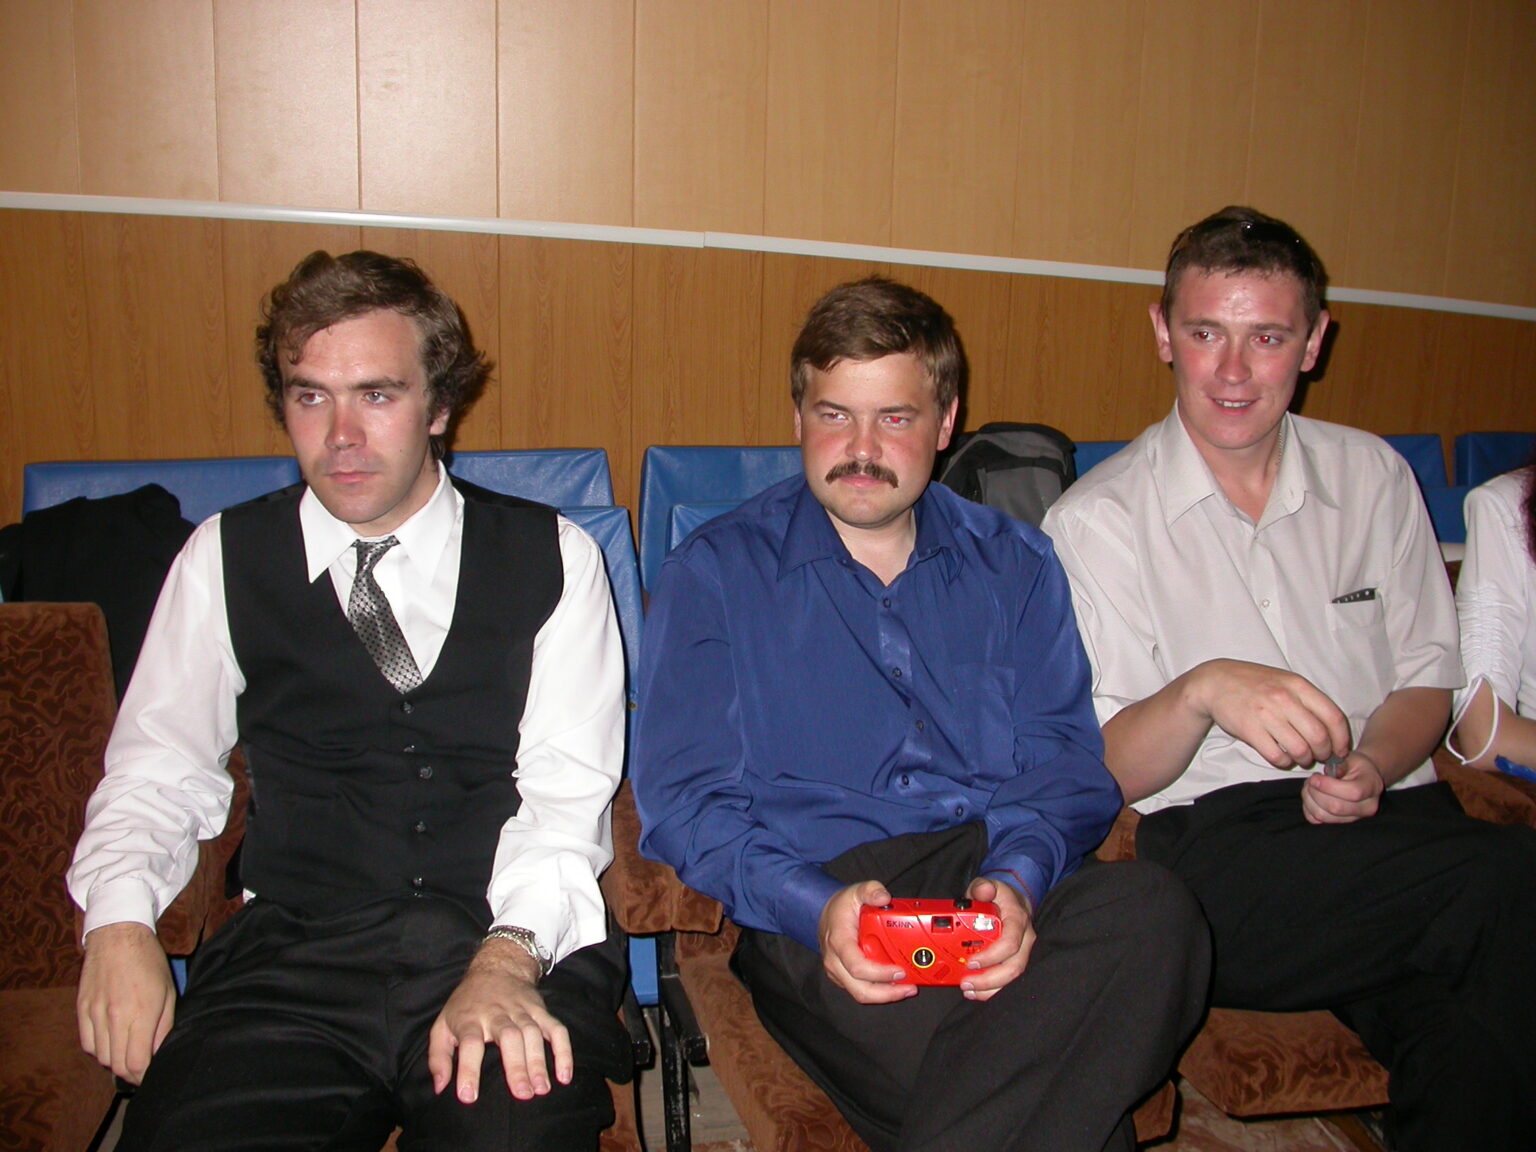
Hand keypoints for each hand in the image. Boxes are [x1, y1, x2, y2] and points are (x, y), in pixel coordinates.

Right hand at [77, 921, 175, 1084]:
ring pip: (101, 1057)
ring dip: (115, 1063)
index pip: (136, 1063)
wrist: (117, 935)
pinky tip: (110, 1044)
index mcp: (141, 1013)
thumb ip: (163, 1026)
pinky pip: (87, 1044)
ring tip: (127, 1056)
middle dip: (131, 1074)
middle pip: (117, 1065)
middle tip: (141, 1071)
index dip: (144, 1076)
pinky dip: (98, 1051)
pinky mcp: (81, 1009)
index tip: (151, 1075)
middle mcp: (115, 1017)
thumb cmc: (149, 961)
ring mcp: (94, 1014)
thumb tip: (158, 1054)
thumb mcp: (167, 991)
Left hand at [428, 939, 569, 1103]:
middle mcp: (497, 1013)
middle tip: (522, 1094)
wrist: (496, 966)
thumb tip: (440, 1087)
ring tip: (541, 1089)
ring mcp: (521, 1010)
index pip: (469, 1044)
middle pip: (508, 1037)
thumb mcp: (443, 1026)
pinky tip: (564, 1075)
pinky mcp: (540, 1010)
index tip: (468, 1096)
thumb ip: (438, 1058)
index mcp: (470, 1019)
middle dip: (516, 1066)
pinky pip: (556, 1029)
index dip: (468, 1070)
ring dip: (539, 1062)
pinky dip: (563, 1050)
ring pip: (533, 1034)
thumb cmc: (466, 1004)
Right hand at [818, 880, 917, 1004]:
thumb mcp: (856, 891)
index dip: (880, 974)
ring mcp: (839, 972)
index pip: (857, 967)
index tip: (900, 970)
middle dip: (887, 993)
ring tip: (907, 988)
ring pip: (861, 994)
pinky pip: (861, 990)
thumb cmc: (841, 907)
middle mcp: (836, 962)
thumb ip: (871, 890)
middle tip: (909, 987)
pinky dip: (880, 992)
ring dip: (886, 995)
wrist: (826, 915)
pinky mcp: (844, 978)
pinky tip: (895, 984)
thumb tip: (884, 897)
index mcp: (839, 942)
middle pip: (861, 990)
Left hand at [956, 877, 1034, 1001]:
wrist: (1014, 902)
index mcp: (1017, 920)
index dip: (992, 956)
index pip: (1010, 943)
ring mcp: (1023, 953)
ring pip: (1014, 978)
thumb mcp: (987, 885)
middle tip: (966, 983)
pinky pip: (1009, 980)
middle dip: (990, 980)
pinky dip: (994, 989)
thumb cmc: (998, 896)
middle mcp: (1025, 939)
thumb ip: (982, 887)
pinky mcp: (1017, 961)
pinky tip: (977, 992)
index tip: (971, 962)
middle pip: (1014, 967)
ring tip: (970, 991)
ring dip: (991, 989)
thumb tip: (984, 890)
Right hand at [1192, 659, 1351, 769]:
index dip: (1341, 739)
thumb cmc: (1254, 683)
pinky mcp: (1250, 730)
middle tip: (1321, 756)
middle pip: (1319, 737)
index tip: (1339, 750)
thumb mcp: (1285, 681)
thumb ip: (1308, 700)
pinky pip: (1276, 756)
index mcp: (1298, 686)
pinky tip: (1283, 758)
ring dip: (1305, 760)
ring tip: (1302, 758)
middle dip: (1324, 753)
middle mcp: (1284, 699)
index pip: (1333, 717)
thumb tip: (1332, 729)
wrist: (1215, 682)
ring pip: (1300, 750)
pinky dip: (1284, 763)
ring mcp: (1266, 715)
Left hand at [1302, 750, 1383, 824]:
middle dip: (1316, 792)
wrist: (1364, 777)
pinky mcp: (1339, 822)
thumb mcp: (1352, 758)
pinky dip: (1308, 808)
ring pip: (1324, 816)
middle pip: (1336, 807)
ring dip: (1310, 800)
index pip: (1353, 792)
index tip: (1315, 778)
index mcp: (1372, 787)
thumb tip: (1328, 772)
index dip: (1329, 786)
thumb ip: (1340, 764)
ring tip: (1309, 787)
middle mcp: (1366, 807)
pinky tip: (1311, 796)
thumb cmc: (1357, 767)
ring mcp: (1353, 818)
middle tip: (1311, 781)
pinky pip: (1317, 820)